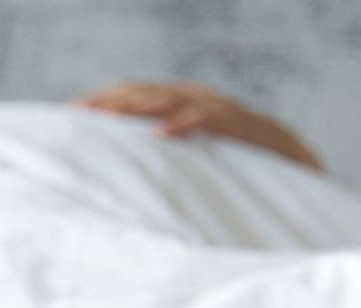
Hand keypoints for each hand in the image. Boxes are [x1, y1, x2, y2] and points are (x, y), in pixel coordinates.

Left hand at [75, 80, 322, 170]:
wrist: (286, 148)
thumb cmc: (233, 153)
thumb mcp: (190, 148)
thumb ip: (163, 149)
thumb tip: (129, 162)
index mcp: (179, 99)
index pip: (133, 93)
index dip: (103, 100)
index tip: (73, 114)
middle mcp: (192, 96)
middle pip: (142, 91)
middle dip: (109, 101)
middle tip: (80, 114)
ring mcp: (212, 105)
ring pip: (167, 100)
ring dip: (136, 107)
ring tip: (109, 118)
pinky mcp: (232, 122)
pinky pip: (203, 119)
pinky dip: (181, 124)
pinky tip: (160, 135)